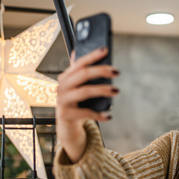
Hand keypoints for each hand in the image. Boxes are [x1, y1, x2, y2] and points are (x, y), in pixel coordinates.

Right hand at [56, 47, 119, 161]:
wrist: (68, 128)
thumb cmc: (77, 105)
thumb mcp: (80, 89)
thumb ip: (85, 74)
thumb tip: (97, 54)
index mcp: (66, 77)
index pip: (79, 63)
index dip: (92, 56)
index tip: (105, 50)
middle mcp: (61, 87)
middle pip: (82, 74)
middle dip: (101, 71)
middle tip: (116, 71)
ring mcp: (62, 101)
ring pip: (84, 91)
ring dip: (102, 90)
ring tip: (116, 90)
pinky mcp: (66, 115)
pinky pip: (85, 113)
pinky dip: (99, 114)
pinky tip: (108, 116)